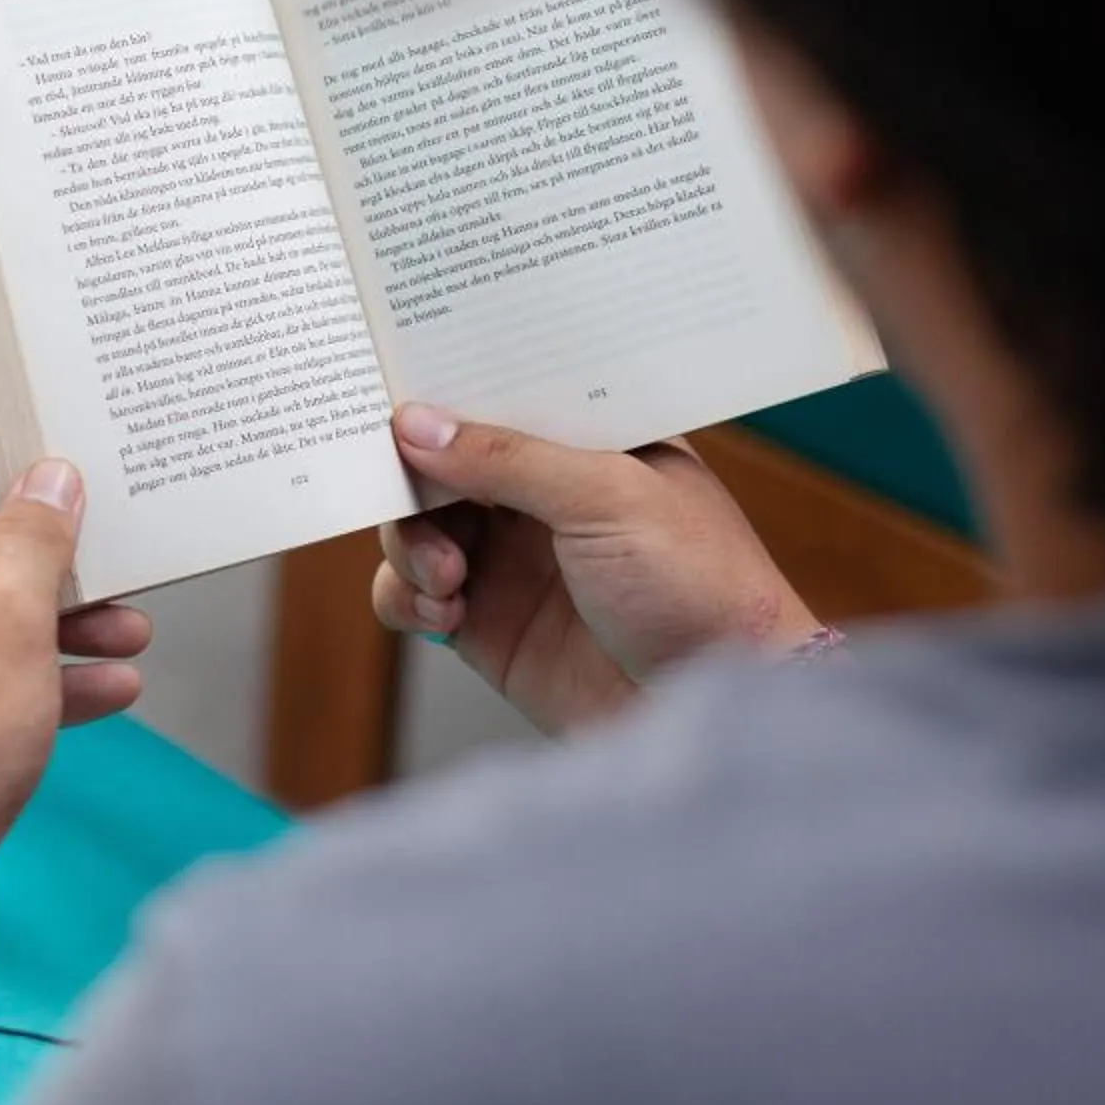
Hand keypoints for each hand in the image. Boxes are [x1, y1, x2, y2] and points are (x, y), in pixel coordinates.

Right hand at [371, 404, 819, 734]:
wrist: (715, 710)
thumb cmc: (699, 587)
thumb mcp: (606, 497)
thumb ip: (506, 457)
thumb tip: (414, 422)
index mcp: (588, 444)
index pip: (498, 397)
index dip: (443, 394)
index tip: (389, 397)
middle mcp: (545, 497)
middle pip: (442, 464)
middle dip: (414, 480)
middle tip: (413, 500)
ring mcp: (514, 562)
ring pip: (417, 528)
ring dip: (410, 544)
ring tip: (448, 574)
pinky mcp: (489, 626)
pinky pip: (412, 596)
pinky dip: (406, 597)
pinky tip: (443, 613)